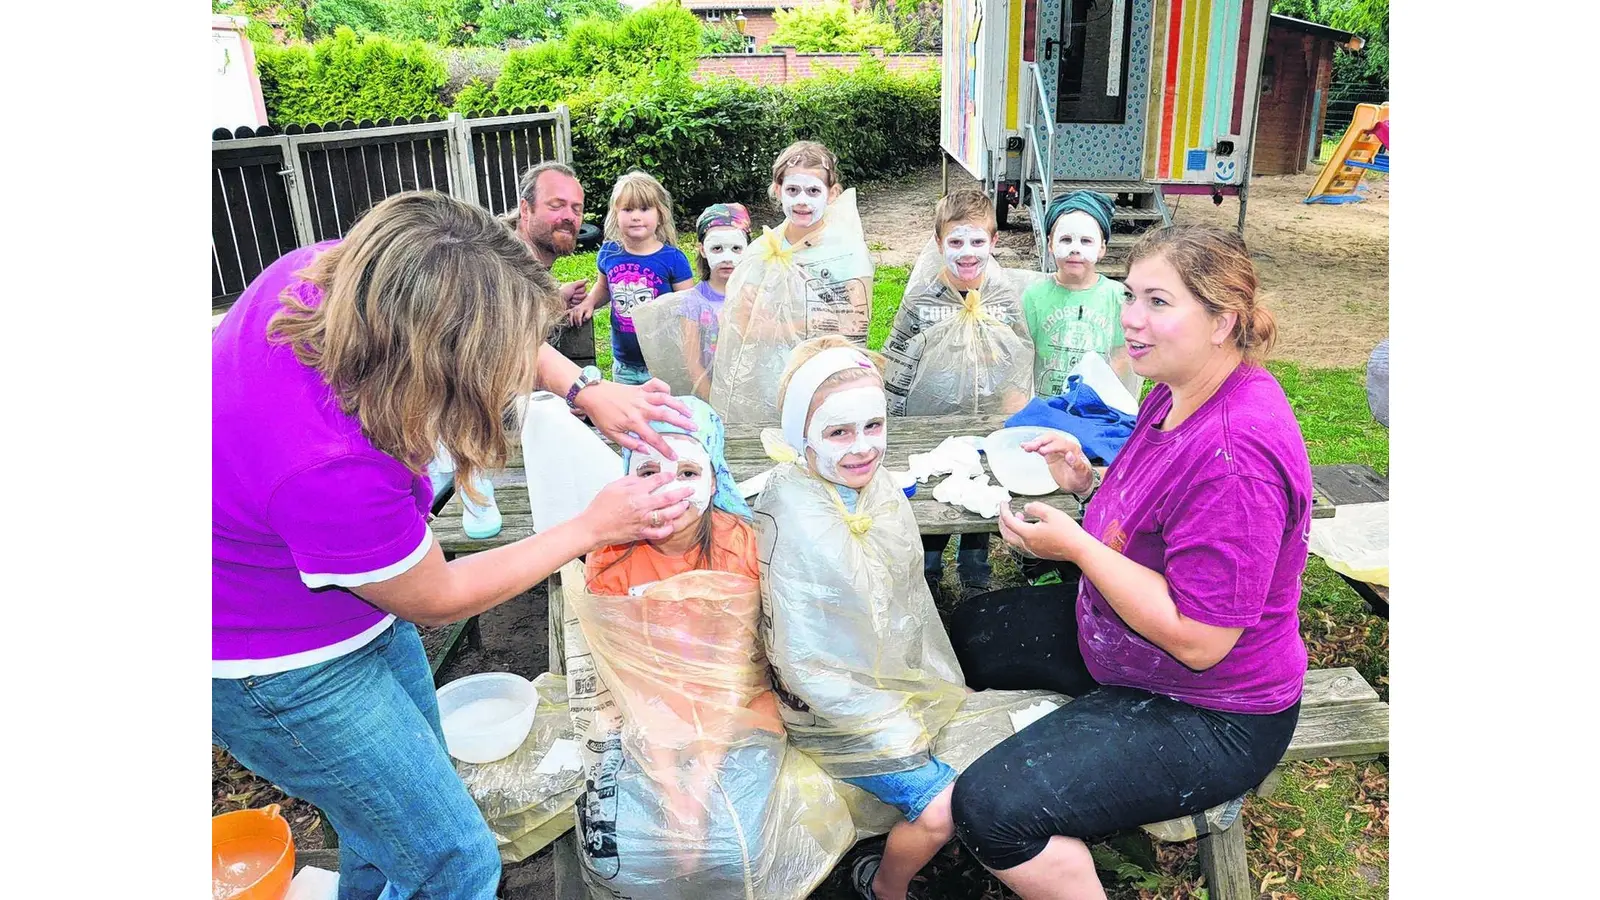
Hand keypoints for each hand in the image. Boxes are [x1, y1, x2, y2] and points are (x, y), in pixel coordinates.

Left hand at [558, 279, 588, 306]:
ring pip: (582, 301)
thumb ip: (580, 282)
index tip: (574, 290)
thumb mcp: (571, 285)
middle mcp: (576, 294)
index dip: (580, 290)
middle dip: (578, 296)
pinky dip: (574, 305)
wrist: (557, 301)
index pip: (584, 289)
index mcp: (575, 288)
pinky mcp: (574, 306)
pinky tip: (570, 304)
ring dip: (576, 300)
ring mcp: (575, 300)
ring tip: (570, 300)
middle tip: (571, 296)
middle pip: (584, 295)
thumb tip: (587, 279)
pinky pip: (579, 306)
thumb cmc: (563, 292)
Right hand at [567, 301, 594, 325]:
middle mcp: (576, 308)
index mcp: (581, 309)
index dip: (579, 321)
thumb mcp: (590, 312)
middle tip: (577, 327)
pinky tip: (565, 318)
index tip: (580, 325)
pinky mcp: (572, 309)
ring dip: (571, 320)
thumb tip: (583, 320)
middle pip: (574, 316)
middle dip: (575, 322)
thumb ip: (587, 316)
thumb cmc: (589, 308)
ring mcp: (573, 309)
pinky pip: (568, 311)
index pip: (579, 316)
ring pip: (571, 314)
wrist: (587, 302)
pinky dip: (565, 314)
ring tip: (571, 325)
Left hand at [574, 378, 695, 457]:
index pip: (654, 438)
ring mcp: (642, 396)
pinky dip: (664, 386)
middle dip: (682, 423)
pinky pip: (655, 384)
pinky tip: (670, 393)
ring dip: (679, 405)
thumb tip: (645, 449)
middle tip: (694, 428)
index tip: (674, 456)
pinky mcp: (639, 388)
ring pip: (665, 399)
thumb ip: (629, 443)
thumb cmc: (601, 414)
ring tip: (690, 412)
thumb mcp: (611, 435)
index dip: (665, 448)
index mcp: (634, 422)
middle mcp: (641, 409)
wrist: (592, 394)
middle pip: (666, 416)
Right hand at [580, 472, 692, 544]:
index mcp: (634, 492)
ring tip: (685, 505)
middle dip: (682, 493)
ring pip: (667, 515)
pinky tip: (672, 524)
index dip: (666, 476)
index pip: (656, 481)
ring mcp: (643, 521)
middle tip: (690, 489)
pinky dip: (668, 529)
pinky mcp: (641, 533)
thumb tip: (643, 478)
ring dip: (679, 509)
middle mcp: (641, 506)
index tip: (672, 475)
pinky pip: (659, 532)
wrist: (592, 527)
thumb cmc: (600, 506)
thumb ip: (630, 480)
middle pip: (668, 498)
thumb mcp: (613, 486)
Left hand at [997, 501, 1089, 561]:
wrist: (1079, 549)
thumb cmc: (1067, 532)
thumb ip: (1035, 508)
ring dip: (1012, 528)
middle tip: (1004, 511)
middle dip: (1002, 522)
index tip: (1003, 503)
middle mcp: (1027, 545)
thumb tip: (1026, 508)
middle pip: (1006, 534)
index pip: (1008, 521)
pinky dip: (1020, 533)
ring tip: (1018, 516)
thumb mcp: (1051, 513)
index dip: (1003, 510)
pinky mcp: (1039, 552)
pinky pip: (1023, 543)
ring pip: (1014, 540)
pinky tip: (1030, 526)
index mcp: (1028, 534)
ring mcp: (1033, 550)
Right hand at [1022, 432, 1093, 493]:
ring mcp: (1057, 450)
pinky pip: (1041, 448)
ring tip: (1025, 447)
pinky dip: (1033, 446)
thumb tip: (1069, 455)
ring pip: (1045, 441)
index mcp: (1073, 449)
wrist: (1080, 483)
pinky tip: (1025, 446)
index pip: (1060, 444)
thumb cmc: (1082, 478)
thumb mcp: (1082, 473)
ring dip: (1035, 443)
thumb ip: (1077, 464)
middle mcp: (1065, 446)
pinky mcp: (1050, 455)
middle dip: (1041, 442)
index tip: (1042, 451)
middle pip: (1051, 439)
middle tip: (1031, 447)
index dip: (1051, 447)